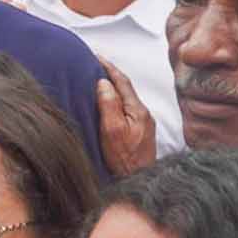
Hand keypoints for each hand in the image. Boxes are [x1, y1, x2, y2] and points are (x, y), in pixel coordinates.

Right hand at [94, 56, 155, 176]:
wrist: (137, 181)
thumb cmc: (123, 160)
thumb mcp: (112, 130)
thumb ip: (109, 104)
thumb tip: (103, 82)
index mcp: (137, 110)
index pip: (122, 81)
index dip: (108, 67)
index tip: (95, 56)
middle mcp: (144, 114)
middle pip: (126, 88)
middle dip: (111, 75)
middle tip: (94, 64)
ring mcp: (143, 124)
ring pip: (126, 99)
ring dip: (113, 88)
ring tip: (98, 80)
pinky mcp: (140, 133)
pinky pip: (126, 109)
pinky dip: (116, 100)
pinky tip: (107, 103)